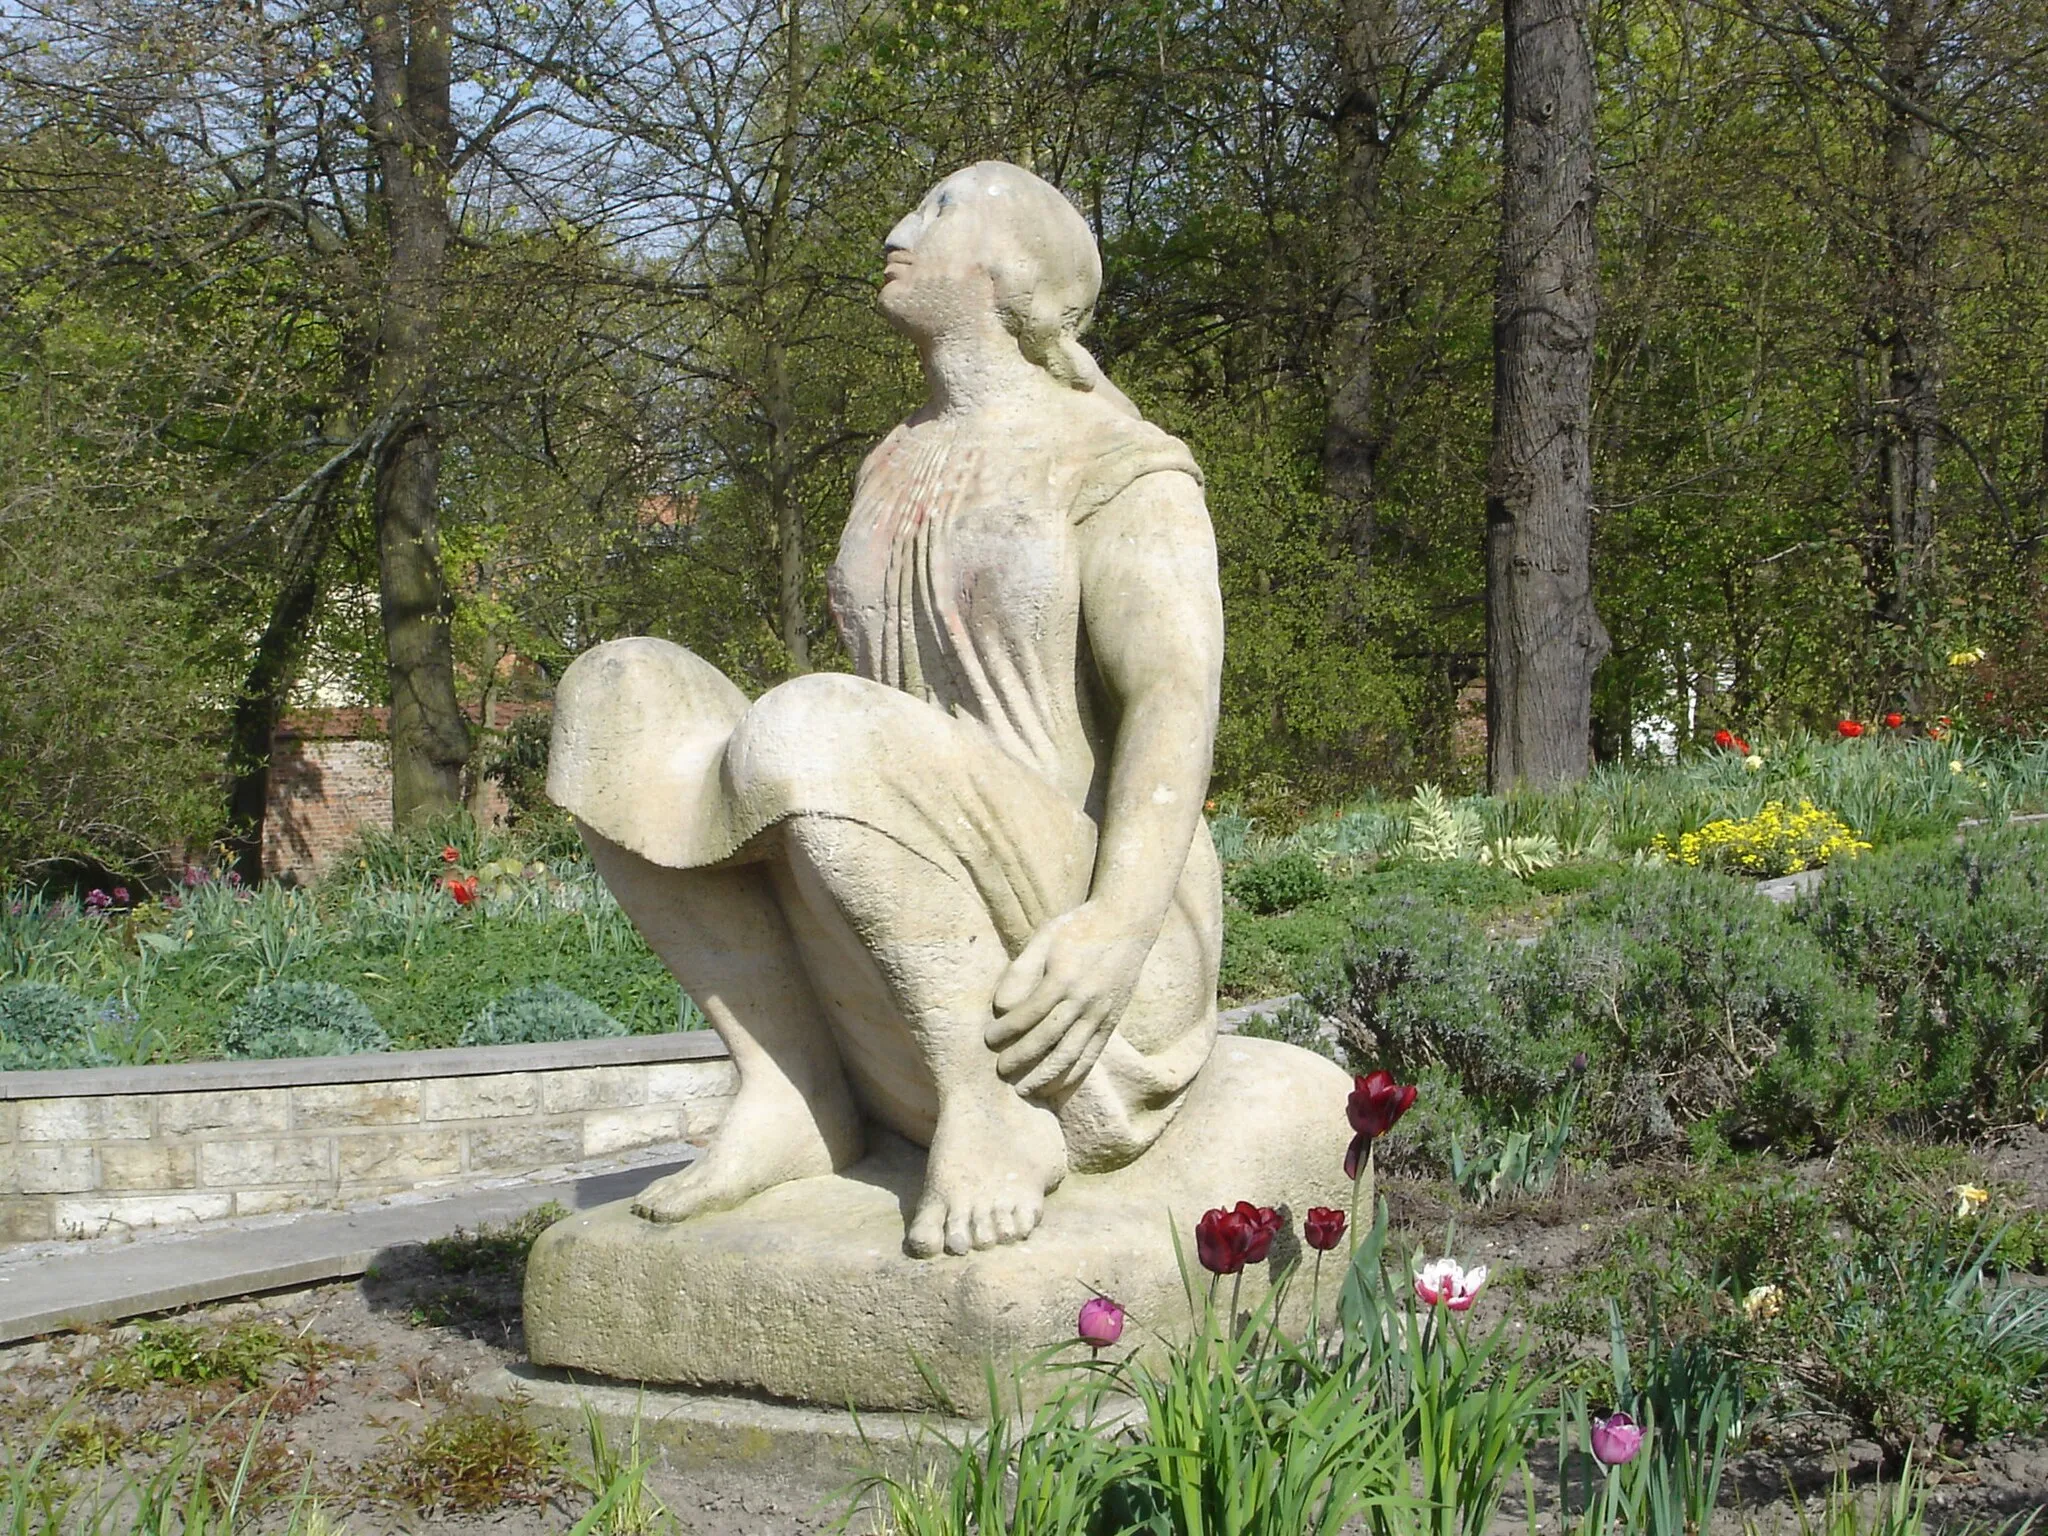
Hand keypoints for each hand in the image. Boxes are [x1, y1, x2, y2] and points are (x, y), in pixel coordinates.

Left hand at [986, 901, 1151, 1097]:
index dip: (1007, 1030)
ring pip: (1072, 1054)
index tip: (988, 1040)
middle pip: (1049, 1038)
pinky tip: (1056, 1087)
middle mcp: (1085, 1000)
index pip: (1030, 1012)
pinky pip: (1092, 1055)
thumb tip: (1001, 1007)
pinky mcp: (1112, 1022)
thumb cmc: (1079, 929)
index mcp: (1065, 977)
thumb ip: (1021, 970)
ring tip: (1025, 1090)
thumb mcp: (1045, 937)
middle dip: (1022, 1057)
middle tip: (1001, 1071)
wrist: (1127, 925)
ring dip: (1046, 1075)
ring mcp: (1102, 1014)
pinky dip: (1073, 1074)